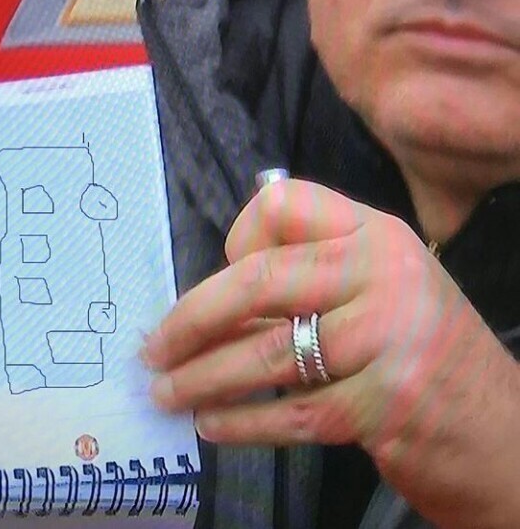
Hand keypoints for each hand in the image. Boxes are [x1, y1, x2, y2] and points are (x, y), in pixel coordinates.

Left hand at [142, 179, 519, 526]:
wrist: (506, 433)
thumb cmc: (427, 353)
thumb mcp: (384, 287)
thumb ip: (315, 273)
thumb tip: (215, 294)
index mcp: (375, 233)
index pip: (283, 205)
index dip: (238, 238)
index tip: (219, 278)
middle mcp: (384, 272)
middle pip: (262, 278)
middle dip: (193, 317)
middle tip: (154, 348)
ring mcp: (388, 338)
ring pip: (269, 352)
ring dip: (204, 377)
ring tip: (168, 393)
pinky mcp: (385, 405)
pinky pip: (291, 412)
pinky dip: (242, 422)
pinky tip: (213, 425)